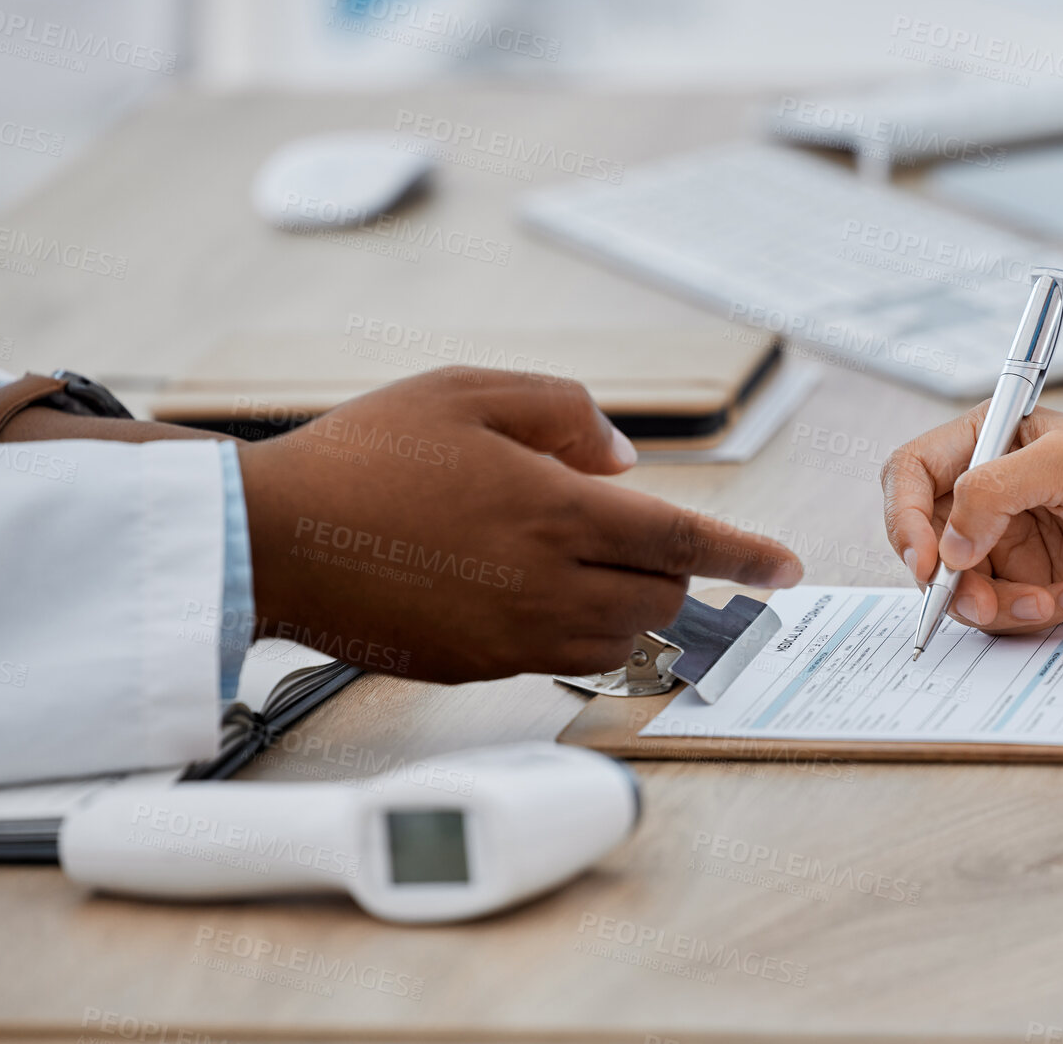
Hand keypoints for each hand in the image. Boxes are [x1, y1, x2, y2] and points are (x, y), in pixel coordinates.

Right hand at [239, 368, 801, 681]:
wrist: (274, 539)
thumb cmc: (366, 456)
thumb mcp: (470, 391)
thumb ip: (565, 412)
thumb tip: (622, 461)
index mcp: (556, 510)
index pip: (683, 539)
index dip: (746, 555)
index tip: (788, 569)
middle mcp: (547, 585)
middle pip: (661, 597)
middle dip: (672, 570)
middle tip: (636, 534)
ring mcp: (514, 638)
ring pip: (619, 639)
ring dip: (629, 605)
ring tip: (583, 562)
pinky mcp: (480, 670)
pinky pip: (562, 662)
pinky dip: (578, 632)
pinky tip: (532, 593)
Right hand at [881, 404, 1062, 633]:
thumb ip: (995, 491)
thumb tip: (948, 546)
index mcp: (996, 441)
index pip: (912, 472)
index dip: (904, 516)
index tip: (924, 560)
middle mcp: (997, 492)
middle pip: (927, 538)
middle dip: (947, 576)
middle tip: (977, 598)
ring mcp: (1016, 542)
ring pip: (961, 587)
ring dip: (993, 604)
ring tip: (1044, 602)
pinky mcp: (1038, 586)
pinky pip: (1002, 614)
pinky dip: (1029, 615)